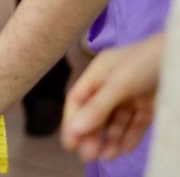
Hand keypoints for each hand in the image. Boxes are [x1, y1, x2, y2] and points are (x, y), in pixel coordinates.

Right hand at [61, 34, 163, 161]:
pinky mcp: (148, 105)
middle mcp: (111, 85)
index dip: (72, 122)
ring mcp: (130, 96)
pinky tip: (124, 149)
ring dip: (110, 139)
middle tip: (89, 155)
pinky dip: (129, 136)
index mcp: (98, 74)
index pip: (78, 100)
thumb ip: (97, 108)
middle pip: (96, 113)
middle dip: (92, 134)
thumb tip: (74, 130)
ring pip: (116, 121)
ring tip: (107, 156)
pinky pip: (135, 124)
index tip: (70, 145)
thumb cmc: (144, 62)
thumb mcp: (118, 84)